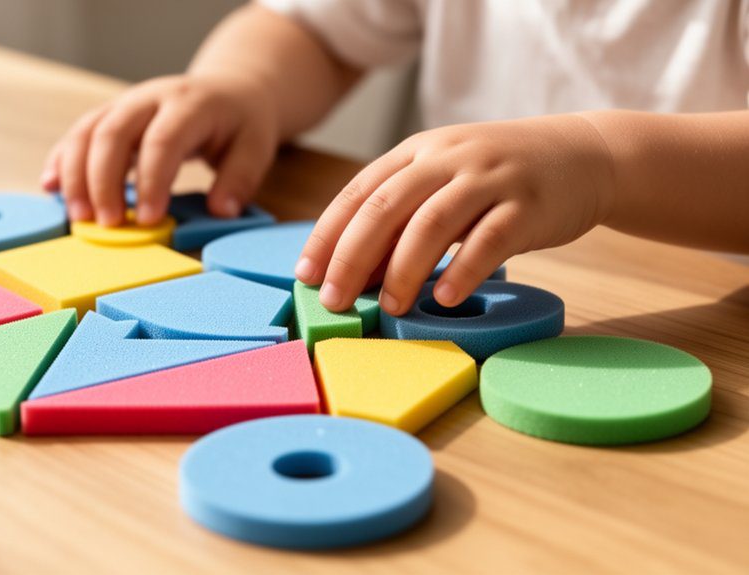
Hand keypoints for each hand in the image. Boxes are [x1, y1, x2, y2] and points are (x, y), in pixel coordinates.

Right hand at [40, 74, 278, 225]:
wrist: (228, 91)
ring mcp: (124, 104)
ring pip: (87, 131)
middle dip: (103, 181)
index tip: (148, 220)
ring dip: (75, 175)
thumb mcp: (256, 147)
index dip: (152, 181)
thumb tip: (221, 211)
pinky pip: (77, 135)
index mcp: (189, 103)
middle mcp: (150, 98)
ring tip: (78, 217)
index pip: (163, 140)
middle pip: (113, 132)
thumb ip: (240, 179)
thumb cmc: (240, 124)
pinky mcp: (109, 115)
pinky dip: (61, 161)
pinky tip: (51, 188)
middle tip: (106, 224)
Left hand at [294, 114, 616, 315]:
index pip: (359, 192)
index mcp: (418, 151)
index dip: (328, 235)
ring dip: (405, 269)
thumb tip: (354, 273)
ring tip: (391, 307)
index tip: (306, 275)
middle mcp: (448, 157)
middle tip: (336, 300)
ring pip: (434, 222)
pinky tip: (447, 298)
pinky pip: (490, 239)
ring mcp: (490, 177)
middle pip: (386, 206)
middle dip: (352, 257)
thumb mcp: (444, 181)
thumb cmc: (498, 179)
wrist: (584, 155)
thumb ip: (401, 218)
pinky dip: (464, 270)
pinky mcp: (528, 204)